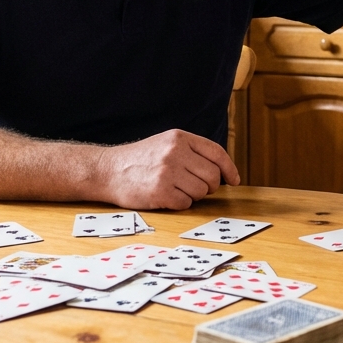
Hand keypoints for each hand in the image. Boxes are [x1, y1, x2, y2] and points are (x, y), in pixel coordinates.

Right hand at [101, 129, 239, 209]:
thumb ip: (192, 152)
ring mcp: (168, 172)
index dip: (229, 169)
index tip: (234, 180)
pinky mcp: (160, 192)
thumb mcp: (166, 144)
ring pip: (201, 192)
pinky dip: (179, 204)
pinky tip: (165, 196)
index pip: (217, 153)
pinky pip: (186, 204)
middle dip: (208, 186)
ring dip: (192, 195)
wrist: (108, 170)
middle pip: (212, 176)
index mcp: (179, 138)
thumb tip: (222, 171)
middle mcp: (175, 152)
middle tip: (194, 186)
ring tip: (175, 189)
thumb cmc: (141, 160)